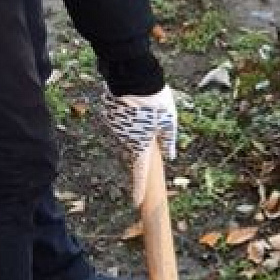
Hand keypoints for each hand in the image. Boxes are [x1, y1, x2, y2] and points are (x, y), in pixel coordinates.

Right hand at [101, 86, 177, 204]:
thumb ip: (168, 141)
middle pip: (135, 146)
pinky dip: (128, 114)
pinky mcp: (108, 114)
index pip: (140, 173)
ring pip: (128, 131)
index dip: (139, 189)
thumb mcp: (170, 121)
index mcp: (141, 145)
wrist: (134, 76)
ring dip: (137, 123)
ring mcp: (114, 127)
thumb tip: (169, 155)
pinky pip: (120, 119)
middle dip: (144, 138)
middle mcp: (124, 139)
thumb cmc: (156, 100)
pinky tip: (134, 100)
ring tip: (146, 105)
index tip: (137, 203)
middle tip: (154, 117)